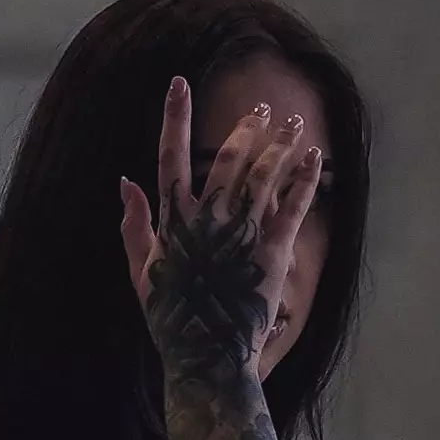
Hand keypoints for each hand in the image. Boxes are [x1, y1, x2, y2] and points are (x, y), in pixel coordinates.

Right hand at [119, 77, 322, 386]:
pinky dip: (305, 178)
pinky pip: (292, 205)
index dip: (174, 117)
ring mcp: (243, 231)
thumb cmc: (171, 318)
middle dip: (247, 127)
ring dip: (281, 143)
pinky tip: (314, 158)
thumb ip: (134, 225)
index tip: (179, 83)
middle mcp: (209, 217)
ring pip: (265, 173)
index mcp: (174, 220)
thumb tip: (125, 182)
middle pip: (229, 158)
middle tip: (262, 108)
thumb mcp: (142, 272)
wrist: (207, 356)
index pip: (170, 156)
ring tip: (295, 123)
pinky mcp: (273, 250)